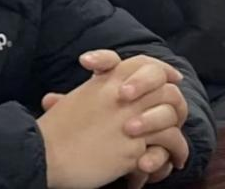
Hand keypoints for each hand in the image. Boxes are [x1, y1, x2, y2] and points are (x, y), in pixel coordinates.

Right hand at [41, 51, 189, 186]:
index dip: (162, 70)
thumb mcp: (71, 101)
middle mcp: (121, 96)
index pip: (142, 64)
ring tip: (176, 148)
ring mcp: (130, 121)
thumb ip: (83, 96)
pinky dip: (174, 154)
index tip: (172, 78)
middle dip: (176, 103)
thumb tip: (58, 98)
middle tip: (178, 114)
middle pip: (165, 89)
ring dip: (176, 132)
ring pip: (171, 117)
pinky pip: (167, 146)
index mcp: (105, 81)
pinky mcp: (134, 147)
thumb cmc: (54, 130)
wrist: (46, 154)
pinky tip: (172, 162)